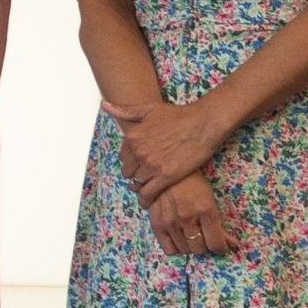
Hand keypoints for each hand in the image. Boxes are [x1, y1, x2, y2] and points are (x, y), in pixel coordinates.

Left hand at [108, 99, 229, 201]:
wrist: (203, 123)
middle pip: (128, 171)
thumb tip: (104, 106)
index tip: (136, 165)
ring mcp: (152, 165)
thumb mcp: (148, 109)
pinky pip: (148, 193)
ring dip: (140, 187)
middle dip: (134, 175)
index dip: (130, 162)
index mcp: (133, 138)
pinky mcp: (166, 176)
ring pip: (137, 183)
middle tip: (142, 177)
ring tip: (146, 189)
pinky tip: (147, 201)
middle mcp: (139, 152)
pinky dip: (146, 199)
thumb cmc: (178, 114)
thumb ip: (125, 111)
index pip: (123, 157)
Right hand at [146, 173, 245, 258]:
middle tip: (205, 238)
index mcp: (205, 211)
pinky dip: (175, 248)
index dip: (221, 248)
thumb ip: (220, 226)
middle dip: (205, 245)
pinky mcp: (156, 224)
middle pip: (200, 249)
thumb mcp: (211, 201)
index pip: (215, 244)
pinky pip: (168, 249)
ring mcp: (170, 222)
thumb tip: (233, 244)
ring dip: (190, 246)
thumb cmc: (193, 185)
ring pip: (185, 250)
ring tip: (191, 236)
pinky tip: (178, 239)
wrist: (167, 173)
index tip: (221, 246)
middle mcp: (187, 218)